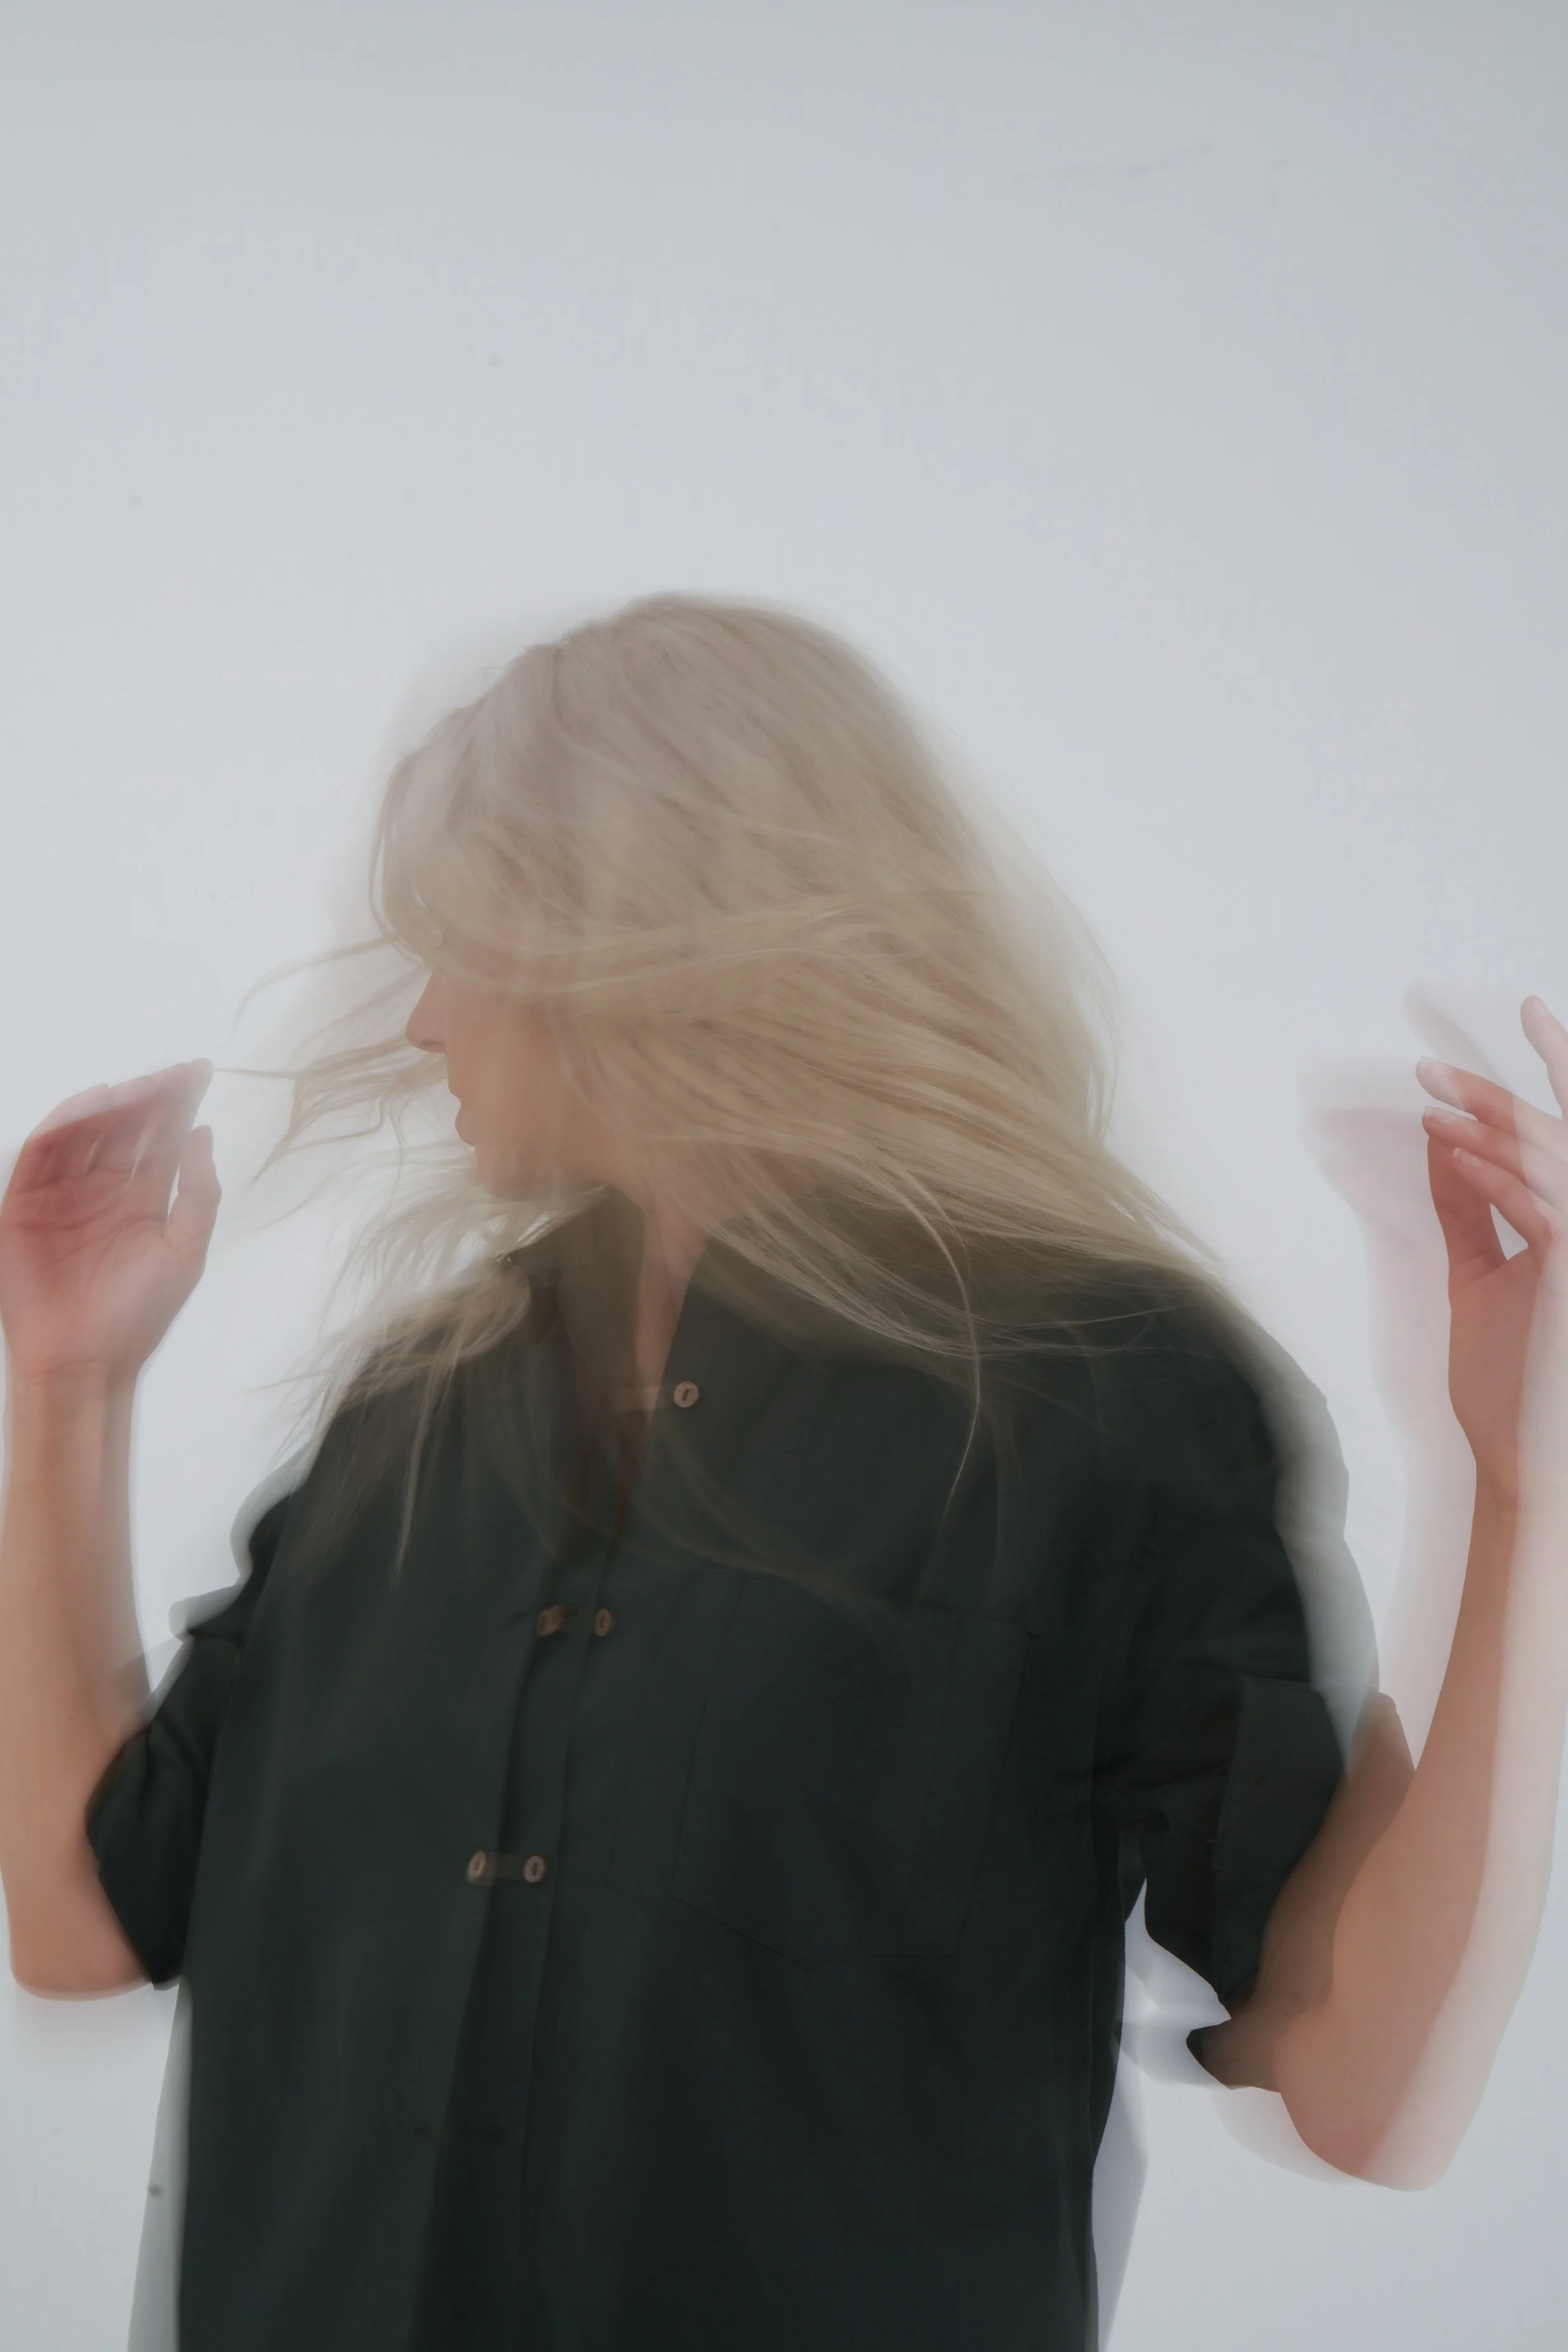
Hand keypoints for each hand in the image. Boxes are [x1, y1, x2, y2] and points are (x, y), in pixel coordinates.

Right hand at [0, 1062, 220, 1386]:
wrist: (84, 1363)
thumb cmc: (137, 1317)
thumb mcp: (184, 1253)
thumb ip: (197, 1193)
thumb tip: (204, 1133)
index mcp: (142, 1202)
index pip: (161, 1141)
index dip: (179, 1106)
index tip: (200, 1072)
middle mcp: (103, 1192)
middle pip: (125, 1130)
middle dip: (148, 1099)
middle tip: (171, 1073)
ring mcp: (63, 1196)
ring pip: (85, 1135)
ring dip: (109, 1106)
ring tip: (137, 1087)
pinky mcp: (25, 1205)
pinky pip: (42, 1155)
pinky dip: (62, 1126)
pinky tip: (91, 1106)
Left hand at [1417, 998, 1567, 1503]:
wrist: (1529, 1464)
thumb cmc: (1512, 1383)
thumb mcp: (1482, 1277)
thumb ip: (1470, 1211)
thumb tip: (1444, 1148)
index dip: (1557, 1067)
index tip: (1529, 1009)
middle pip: (1560, 1135)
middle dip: (1498, 1094)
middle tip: (1431, 1067)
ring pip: (1553, 1162)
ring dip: (1488, 1128)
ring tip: (1430, 1103)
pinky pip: (1546, 1212)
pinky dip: (1498, 1179)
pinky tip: (1455, 1156)